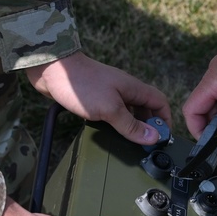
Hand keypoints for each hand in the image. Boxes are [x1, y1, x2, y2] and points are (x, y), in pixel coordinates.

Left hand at [27, 52, 171, 144]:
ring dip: (132, 125)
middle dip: (148, 126)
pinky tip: (110, 132)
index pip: (160, 102)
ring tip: (129, 142)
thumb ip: (131, 125)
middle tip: (145, 145)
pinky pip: (113, 112)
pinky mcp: (96, 97)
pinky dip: (116, 123)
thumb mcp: (110, 110)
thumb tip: (153, 138)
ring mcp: (110, 93)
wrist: (52, 70)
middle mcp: (125, 90)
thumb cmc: (82, 85)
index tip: (162, 138)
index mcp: (134, 88)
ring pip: (129, 111)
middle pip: (146, 108)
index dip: (165, 120)